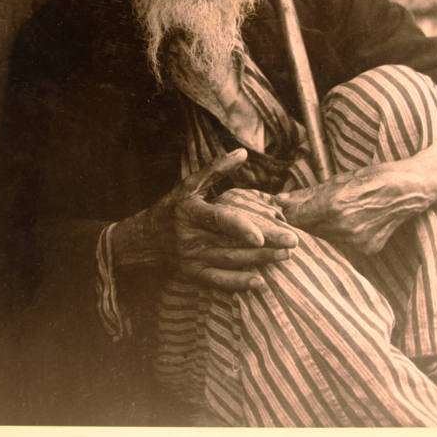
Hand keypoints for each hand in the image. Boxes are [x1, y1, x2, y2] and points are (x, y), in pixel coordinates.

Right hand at [112, 149, 297, 290]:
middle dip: (264, 245)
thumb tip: (242, 152)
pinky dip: (239, 283)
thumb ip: (216, 169)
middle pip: (231, 243)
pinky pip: (218, 281)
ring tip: (285, 256)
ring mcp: (191, 259)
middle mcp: (190, 237)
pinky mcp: (193, 274)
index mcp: (190, 212)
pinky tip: (261, 283)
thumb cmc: (171, 206)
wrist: (143, 240)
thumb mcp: (189, 185)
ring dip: (259, 261)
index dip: (240, 228)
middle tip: (293, 242)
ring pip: (229, 262)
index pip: (218, 220)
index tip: (262, 235)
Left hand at [275, 161, 430, 254]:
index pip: (296, 217)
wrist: (410, 189)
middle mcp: (344, 228)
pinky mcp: (366, 250)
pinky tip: (346, 222)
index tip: (281, 208)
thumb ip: (307, 193)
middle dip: (301, 220)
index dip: (286, 213)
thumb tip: (280, 200)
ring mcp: (356, 242)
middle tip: (301, 210)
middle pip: (308, 230)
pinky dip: (338, 234)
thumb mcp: (338, 179)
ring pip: (323, 238)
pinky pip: (341, 244)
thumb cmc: (374, 177)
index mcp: (334, 206)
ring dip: (318, 228)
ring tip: (328, 213)